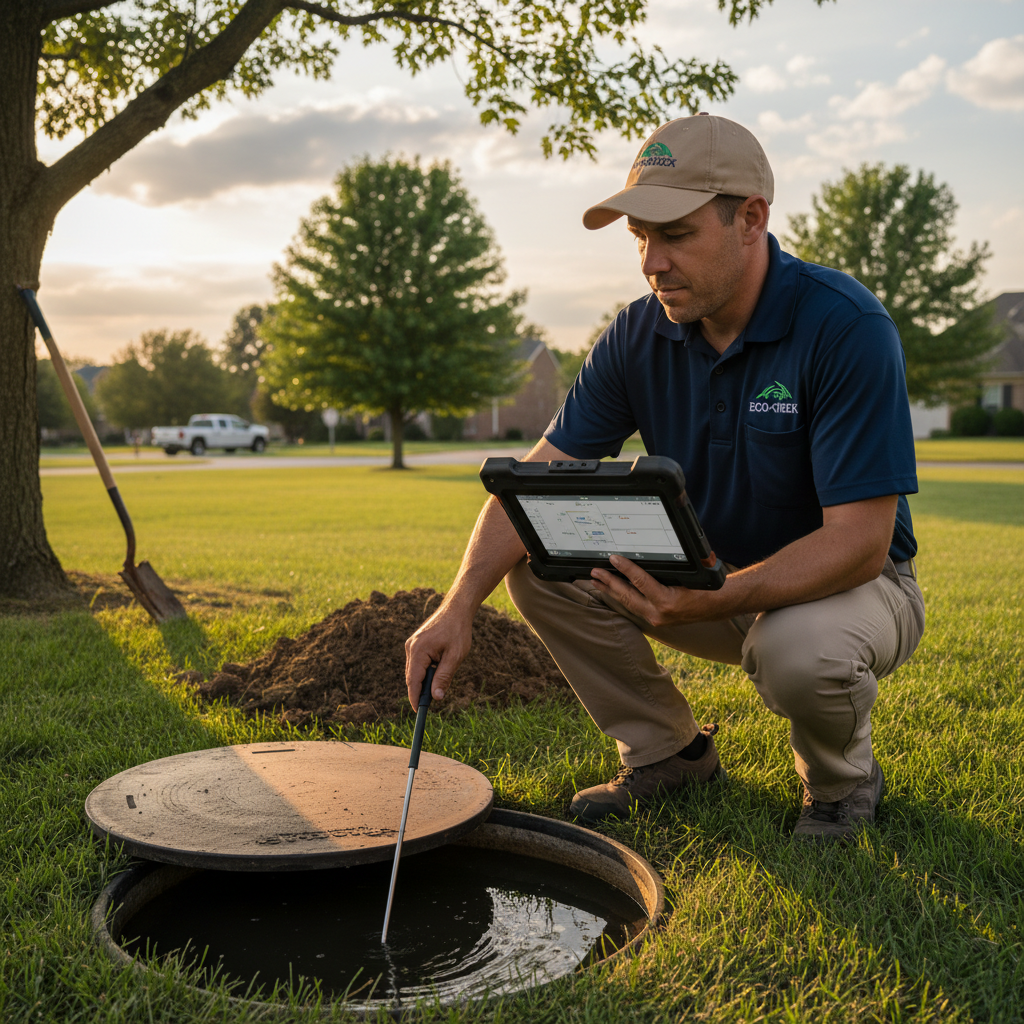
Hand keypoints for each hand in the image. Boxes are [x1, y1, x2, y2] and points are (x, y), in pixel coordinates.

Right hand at [404, 601, 473, 709]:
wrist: (456, 609)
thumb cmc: (458, 631)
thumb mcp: (455, 656)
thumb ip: (444, 677)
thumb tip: (436, 697)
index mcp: (418, 650)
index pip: (413, 681)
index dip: (415, 698)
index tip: (419, 712)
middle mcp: (411, 647)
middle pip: (412, 677)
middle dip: (421, 691)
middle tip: (433, 703)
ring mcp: (412, 645)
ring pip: (415, 671)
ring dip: (424, 680)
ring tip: (438, 684)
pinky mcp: (416, 644)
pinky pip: (417, 663)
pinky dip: (425, 671)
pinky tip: (437, 670)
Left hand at [589, 554, 723, 625]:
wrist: (716, 606)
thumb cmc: (704, 587)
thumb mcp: (687, 574)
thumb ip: (667, 568)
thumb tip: (646, 553)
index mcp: (668, 602)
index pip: (640, 582)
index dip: (625, 569)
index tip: (613, 559)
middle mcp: (659, 614)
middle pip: (627, 595)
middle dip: (609, 582)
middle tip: (595, 572)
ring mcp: (655, 619)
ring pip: (627, 603)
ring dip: (610, 590)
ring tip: (596, 580)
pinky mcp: (654, 620)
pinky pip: (633, 606)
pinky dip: (621, 596)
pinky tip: (611, 589)